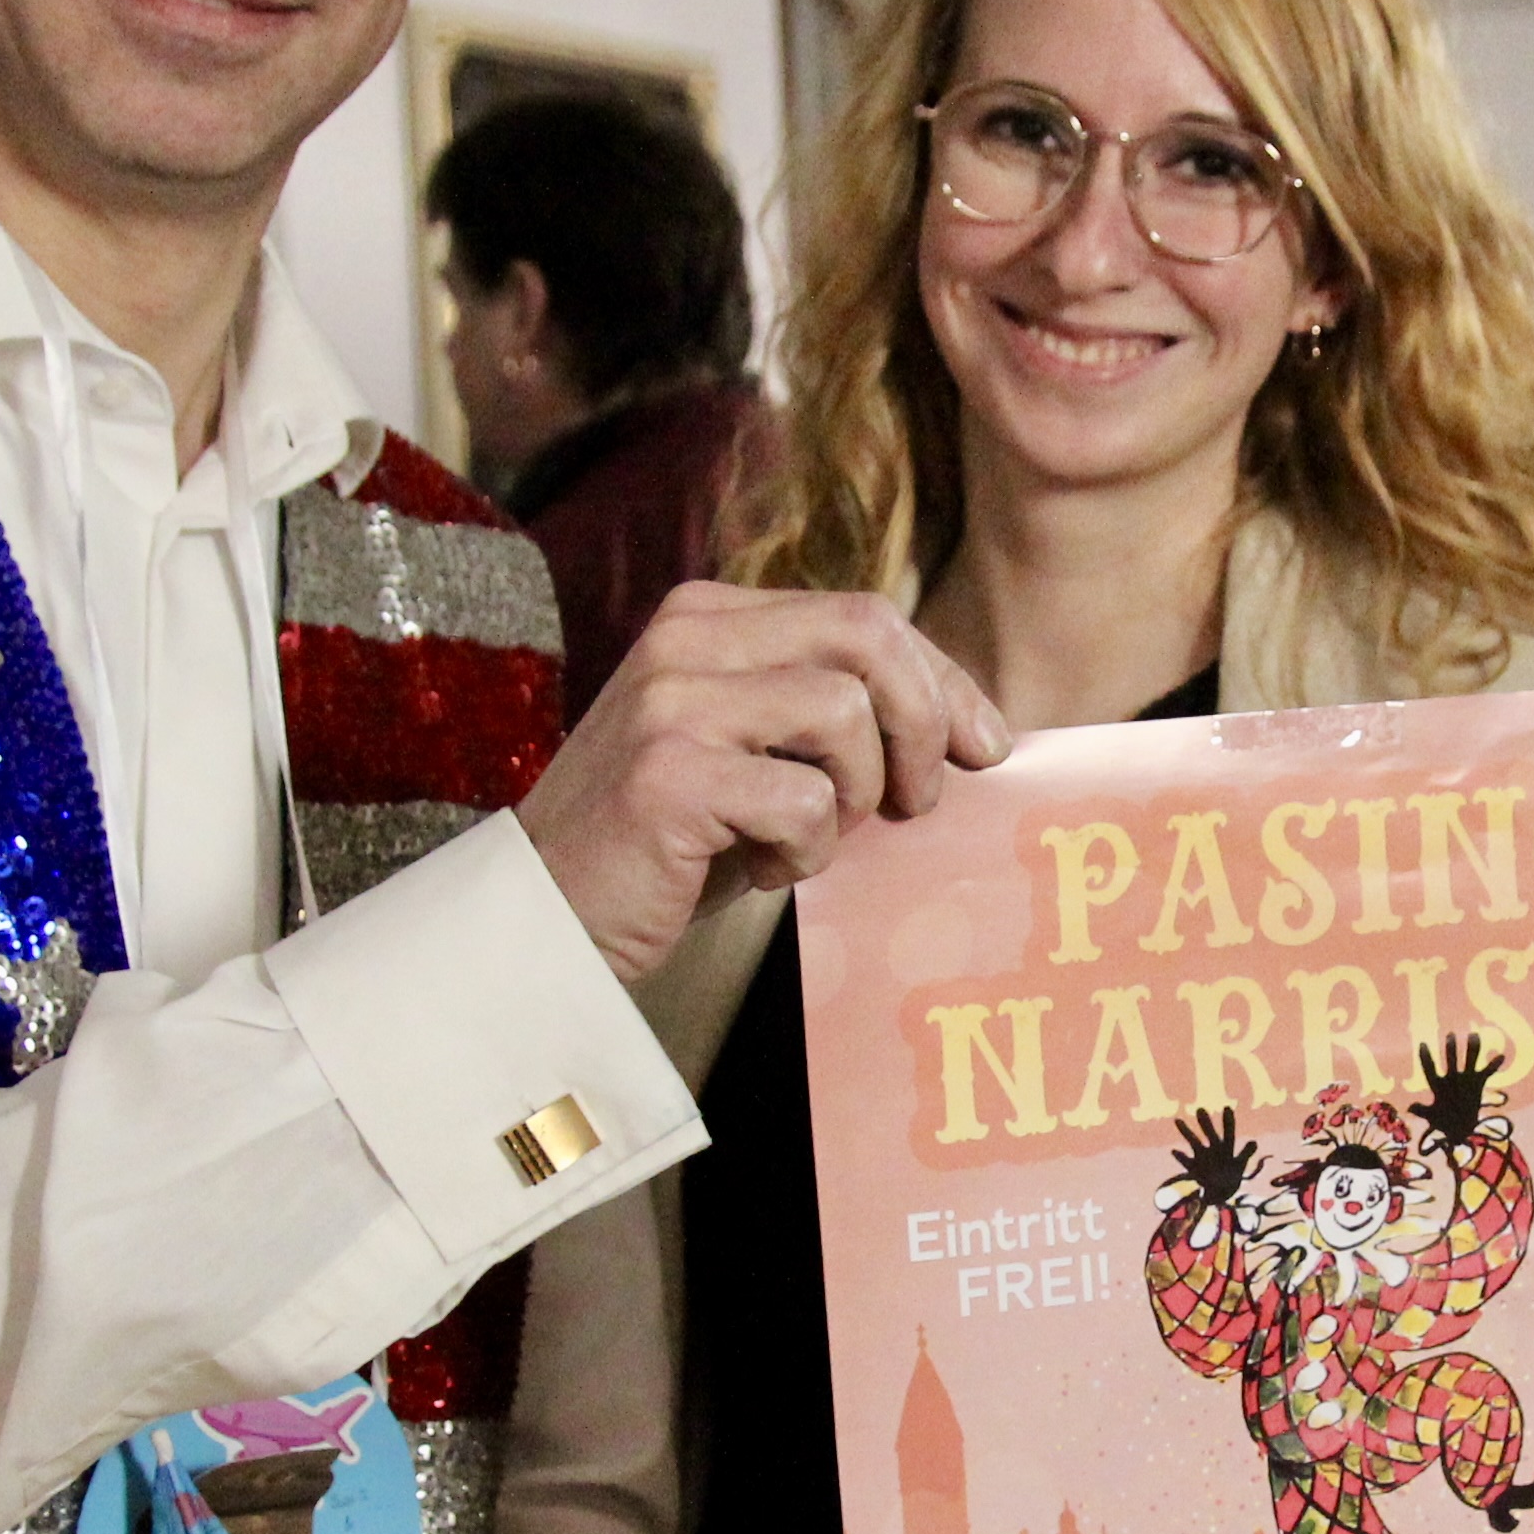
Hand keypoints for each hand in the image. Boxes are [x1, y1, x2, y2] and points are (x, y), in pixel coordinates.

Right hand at [516, 584, 1007, 980]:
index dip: (942, 679)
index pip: (864, 614)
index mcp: (708, 617)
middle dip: (924, 719)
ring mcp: (672, 702)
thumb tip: (967, 723)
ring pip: (844, 715)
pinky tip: (758, 872)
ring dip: (854, 795)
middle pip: (867, 634)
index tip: (984, 745)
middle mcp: (685, 639)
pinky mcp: (669, 775)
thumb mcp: (754, 754)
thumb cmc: (673, 845)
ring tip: (806, 840)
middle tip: (920, 801)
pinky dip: (804, 852)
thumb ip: (830, 715)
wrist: (549, 919)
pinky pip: (805, 800)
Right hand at [1169, 1107, 1256, 1205]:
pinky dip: (1180, 1157)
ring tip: (1177, 1120)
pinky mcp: (1193, 1167)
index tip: (1227, 1107)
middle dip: (1206, 1123)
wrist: (1220, 1190)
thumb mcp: (1240, 1164)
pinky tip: (1174, 1151)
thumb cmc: (1232, 1174)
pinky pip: (1186, 1161)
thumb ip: (1246, 1153)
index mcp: (1227, 1147)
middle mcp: (1213, 1148)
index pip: (1229, 1132)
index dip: (1228, 1121)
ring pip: (1194, 1142)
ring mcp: (1202, 1156)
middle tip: (1200, 1109)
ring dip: (1186, 1132)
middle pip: (1210, 1133)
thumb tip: (1254, 1142)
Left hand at [1414, 1034, 1501, 1150]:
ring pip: (1468, 1061)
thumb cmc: (1442, 1121)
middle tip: (1450, 1036)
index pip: (1429, 1069)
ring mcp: (1465, 1079)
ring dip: (1472, 1049)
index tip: (1422, 1045)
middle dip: (1450, 1049)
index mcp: (1437, 1085)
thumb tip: (1410, 1108)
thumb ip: (1422, 1111)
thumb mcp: (1432, 1117)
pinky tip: (1501, 1056)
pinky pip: (1486, 1072)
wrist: (1459, 1128)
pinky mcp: (1478, 1083)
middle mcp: (1451, 1078)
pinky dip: (1493, 1065)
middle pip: (1450, 1061)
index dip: (1425, 1058)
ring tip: (1474, 1036)